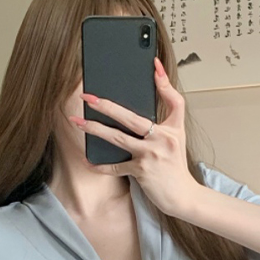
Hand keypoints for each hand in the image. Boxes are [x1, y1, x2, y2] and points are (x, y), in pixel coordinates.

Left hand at [68, 57, 200, 216]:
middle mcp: (163, 140)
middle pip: (131, 118)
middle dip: (107, 106)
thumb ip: (167, 116)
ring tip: (77, 122)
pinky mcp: (141, 172)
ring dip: (95, 129)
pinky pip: (115, 167)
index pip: (173, 100)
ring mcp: (151, 156)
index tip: (154, 63)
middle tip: (88, 96)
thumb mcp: (177, 138)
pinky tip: (88, 160)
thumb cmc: (175, 165)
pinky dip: (100, 165)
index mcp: (173, 129)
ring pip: (118, 139)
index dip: (164, 82)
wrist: (181, 195)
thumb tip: (151, 93)